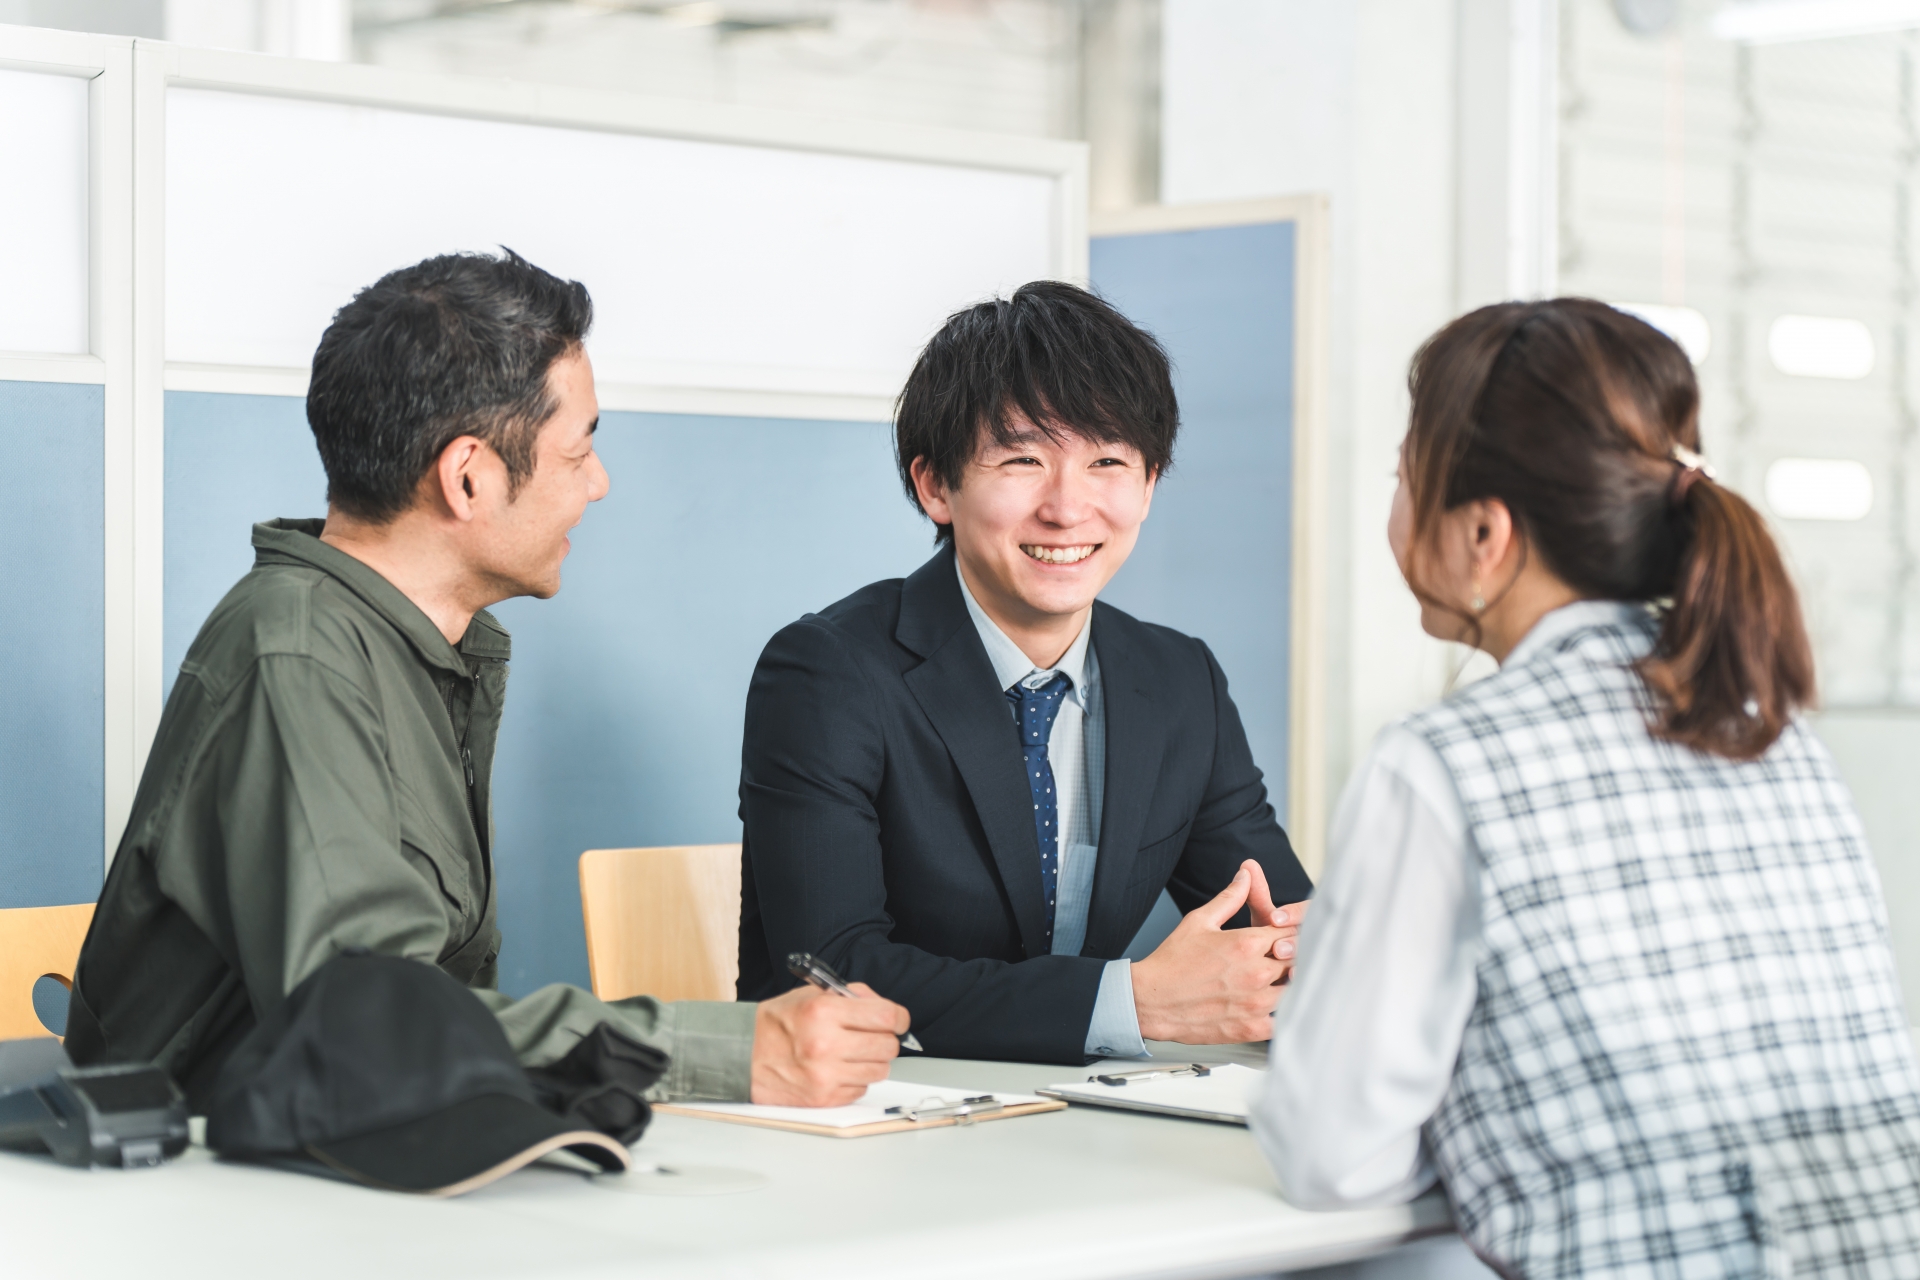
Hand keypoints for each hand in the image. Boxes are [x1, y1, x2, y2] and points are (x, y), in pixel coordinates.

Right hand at [750, 982, 907, 1106]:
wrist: (742, 1055)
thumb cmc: (776, 1024)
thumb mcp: (811, 995)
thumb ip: (852, 997)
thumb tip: (888, 1010)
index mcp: (824, 1012)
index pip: (887, 1016)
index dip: (898, 1018)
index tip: (897, 1021)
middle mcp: (826, 1044)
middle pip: (887, 1046)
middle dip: (884, 1039)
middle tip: (871, 1036)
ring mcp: (825, 1075)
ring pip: (879, 1070)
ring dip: (871, 1061)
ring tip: (850, 1052)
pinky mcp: (823, 1098)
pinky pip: (861, 1089)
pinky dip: (855, 1079)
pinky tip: (837, 1069)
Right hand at [1130, 861, 1289, 1043]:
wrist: (1151, 1000)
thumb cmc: (1172, 962)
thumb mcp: (1199, 920)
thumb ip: (1229, 898)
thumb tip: (1245, 875)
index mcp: (1247, 943)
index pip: (1290, 932)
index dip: (1289, 933)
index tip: (1282, 937)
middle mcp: (1256, 973)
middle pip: (1297, 961)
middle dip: (1291, 958)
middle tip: (1279, 959)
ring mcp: (1256, 1003)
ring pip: (1294, 990)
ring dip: (1287, 984)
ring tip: (1273, 982)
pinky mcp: (1251, 1028)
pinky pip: (1284, 1021)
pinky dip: (1281, 1014)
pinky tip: (1268, 1007)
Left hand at [1244, 861, 1310, 975]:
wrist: (1283, 975)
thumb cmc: (1272, 940)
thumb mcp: (1265, 918)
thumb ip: (1258, 895)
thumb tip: (1247, 863)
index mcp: (1306, 919)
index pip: (1306, 912)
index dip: (1292, 915)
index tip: (1274, 918)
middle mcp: (1317, 937)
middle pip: (1312, 938)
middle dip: (1295, 943)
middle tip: (1277, 948)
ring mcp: (1320, 960)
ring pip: (1315, 962)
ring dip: (1301, 966)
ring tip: (1286, 970)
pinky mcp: (1318, 982)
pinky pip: (1316, 984)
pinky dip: (1306, 985)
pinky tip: (1294, 990)